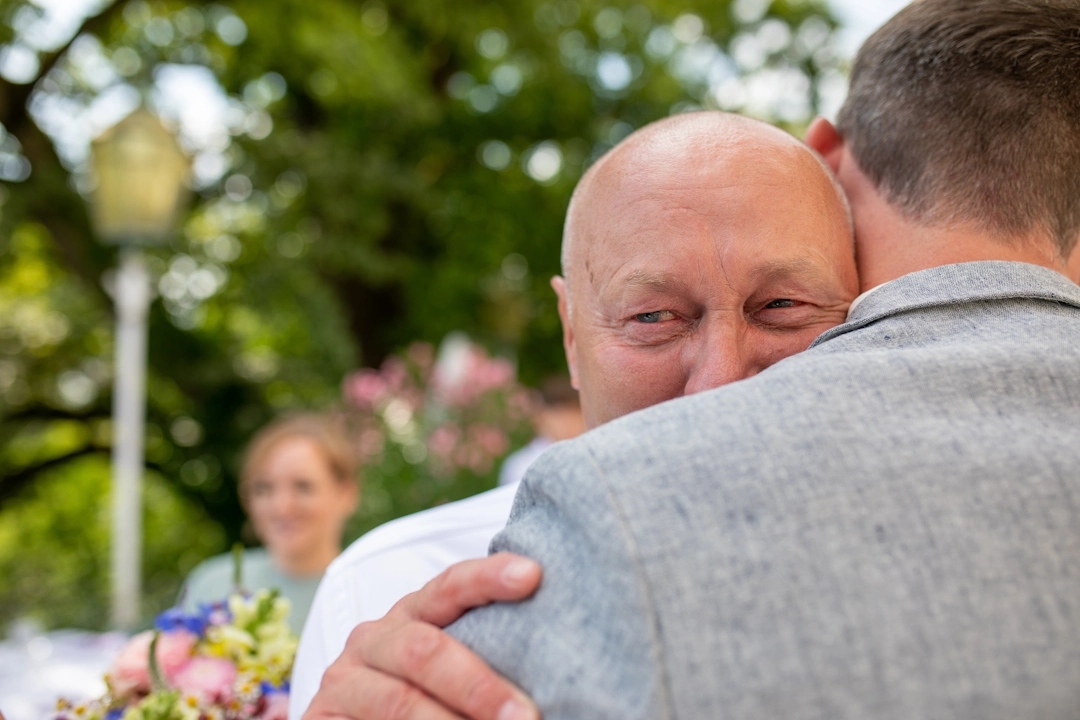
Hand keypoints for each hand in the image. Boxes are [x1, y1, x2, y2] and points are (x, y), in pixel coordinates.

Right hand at [304, 552, 542, 719]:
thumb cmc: (428, 699)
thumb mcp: (453, 671)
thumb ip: (485, 658)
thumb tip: (552, 677)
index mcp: (412, 615)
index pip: (449, 586)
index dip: (487, 577)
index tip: (532, 575)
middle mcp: (373, 638)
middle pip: (425, 649)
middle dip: (478, 685)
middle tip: (525, 716)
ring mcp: (343, 680)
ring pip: (399, 700)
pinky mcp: (321, 718)